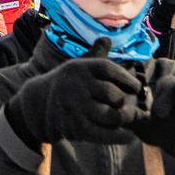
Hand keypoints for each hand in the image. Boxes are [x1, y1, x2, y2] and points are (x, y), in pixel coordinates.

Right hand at [4, 56, 143, 144]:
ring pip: (113, 116)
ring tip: (129, 118)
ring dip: (125, 119)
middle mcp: (78, 86)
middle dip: (125, 102)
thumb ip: (96, 54)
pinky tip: (129, 136)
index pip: (111, 70)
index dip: (127, 80)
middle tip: (130, 106)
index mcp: (81, 68)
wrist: (38, 103)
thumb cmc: (67, 83)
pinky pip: (105, 134)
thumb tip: (107, 38)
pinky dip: (121, 136)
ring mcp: (77, 108)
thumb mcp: (78, 65)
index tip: (136, 87)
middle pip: (114, 96)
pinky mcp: (76, 128)